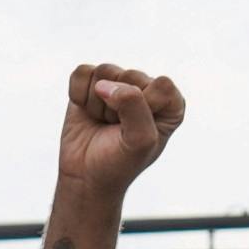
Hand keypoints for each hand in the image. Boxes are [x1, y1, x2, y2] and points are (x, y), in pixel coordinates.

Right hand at [59, 63, 184, 199]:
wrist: (86, 177)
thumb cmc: (119, 162)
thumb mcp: (139, 141)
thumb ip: (133, 105)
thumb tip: (104, 84)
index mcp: (170, 104)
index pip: (163, 85)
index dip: (146, 107)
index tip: (138, 130)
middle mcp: (146, 89)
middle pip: (130, 75)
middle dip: (117, 107)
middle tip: (116, 130)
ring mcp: (118, 83)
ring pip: (104, 71)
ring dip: (98, 103)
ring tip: (103, 122)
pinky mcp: (91, 81)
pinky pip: (82, 72)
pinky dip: (79, 95)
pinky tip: (87, 112)